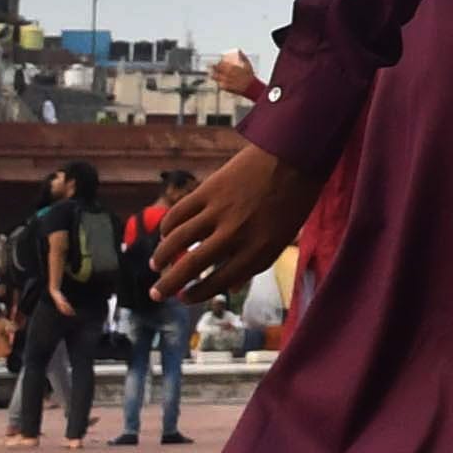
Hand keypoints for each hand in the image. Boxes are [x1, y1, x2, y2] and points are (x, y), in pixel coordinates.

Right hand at [147, 144, 322, 305]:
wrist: (296, 154)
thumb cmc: (294, 200)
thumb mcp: (282, 239)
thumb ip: (255, 264)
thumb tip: (229, 288)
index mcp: (257, 251)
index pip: (218, 282)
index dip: (197, 294)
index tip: (185, 298)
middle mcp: (236, 235)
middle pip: (190, 266)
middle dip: (168, 284)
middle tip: (156, 294)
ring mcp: (220, 211)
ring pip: (177, 240)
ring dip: (161, 256)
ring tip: (155, 265)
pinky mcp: (209, 189)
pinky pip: (179, 213)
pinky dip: (167, 226)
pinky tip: (165, 234)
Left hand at [208, 53, 266, 105]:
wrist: (250, 86)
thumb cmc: (249, 75)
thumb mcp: (248, 64)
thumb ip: (243, 57)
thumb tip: (239, 51)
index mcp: (232, 68)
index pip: (221, 64)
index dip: (218, 63)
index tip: (218, 63)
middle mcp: (227, 74)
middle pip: (217, 70)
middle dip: (213, 68)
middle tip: (212, 67)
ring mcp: (226, 81)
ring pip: (216, 78)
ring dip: (213, 75)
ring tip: (212, 75)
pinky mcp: (226, 87)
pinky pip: (219, 84)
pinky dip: (218, 83)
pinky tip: (218, 82)